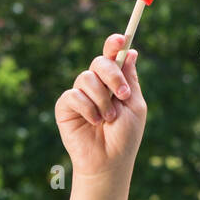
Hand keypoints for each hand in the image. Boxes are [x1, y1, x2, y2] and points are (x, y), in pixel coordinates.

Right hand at [55, 34, 147, 180]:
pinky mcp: (65, 106)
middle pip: (99, 62)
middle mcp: (97, 84)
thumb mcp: (134, 106)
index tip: (121, 39)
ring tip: (108, 119)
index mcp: (115, 82)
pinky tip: (94, 122)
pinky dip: (88, 109)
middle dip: (112, 75)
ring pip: (87, 78)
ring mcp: (80, 94)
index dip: (115, 44)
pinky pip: (74, 95)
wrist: (109, 161)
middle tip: (122, 95)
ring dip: (102, 100)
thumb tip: (132, 51)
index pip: (113, 56)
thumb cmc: (125, 136)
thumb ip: (130, 79)